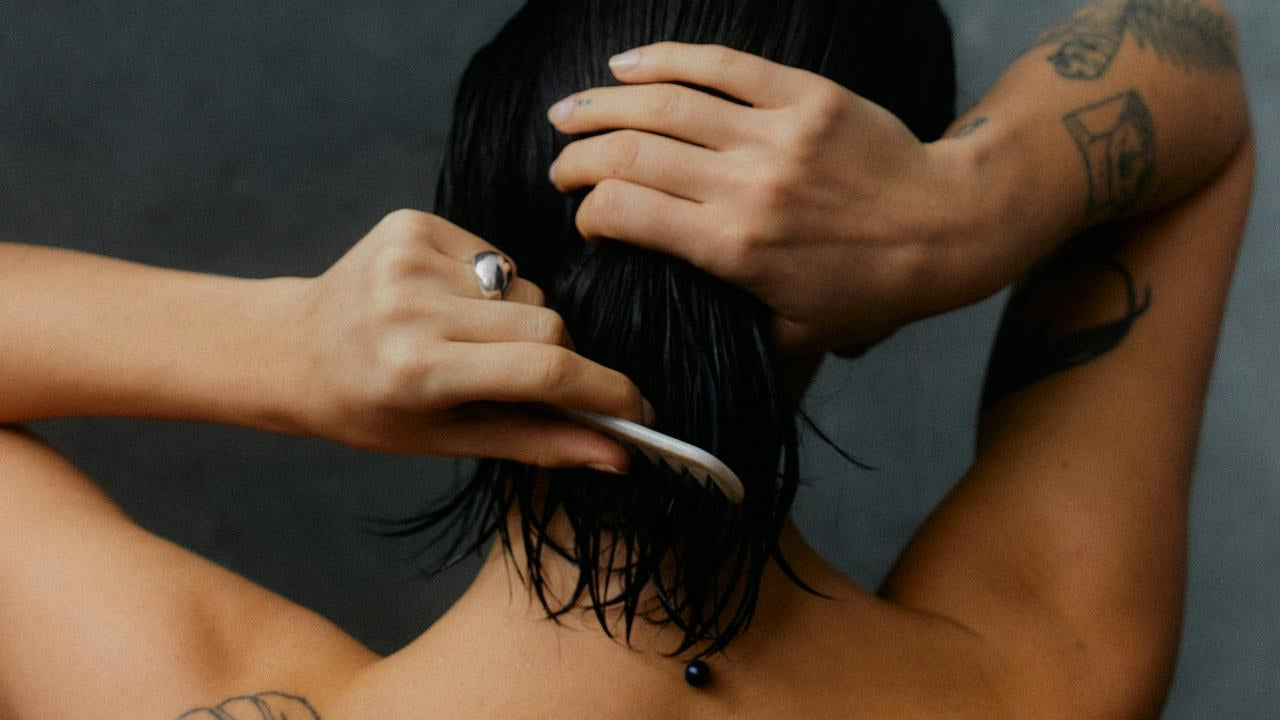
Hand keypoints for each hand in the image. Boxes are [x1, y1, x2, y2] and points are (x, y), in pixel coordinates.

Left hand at [283, 209, 651, 471]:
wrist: (291, 347)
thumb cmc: (368, 408)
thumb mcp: (446, 440)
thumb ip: (537, 443)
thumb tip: (618, 454)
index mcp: (417, 369)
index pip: (543, 369)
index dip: (604, 390)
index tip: (638, 410)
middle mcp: (412, 306)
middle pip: (547, 323)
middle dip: (560, 356)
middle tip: (532, 380)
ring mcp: (410, 256)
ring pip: (526, 289)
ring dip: (520, 321)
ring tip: (471, 341)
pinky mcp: (412, 223)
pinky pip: (497, 257)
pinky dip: (492, 288)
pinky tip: (450, 306)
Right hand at [547, 42, 981, 354]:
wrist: (950, 227)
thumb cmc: (871, 290)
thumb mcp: (795, 336)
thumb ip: (729, 329)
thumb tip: (671, 317)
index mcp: (735, 249)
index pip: (626, 213)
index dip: (590, 212)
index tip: (589, 221)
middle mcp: (746, 185)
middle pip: (631, 153)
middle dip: (579, 159)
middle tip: (560, 168)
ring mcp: (775, 134)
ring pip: (664, 103)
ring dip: (601, 105)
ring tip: (567, 114)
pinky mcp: (803, 96)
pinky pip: (721, 65)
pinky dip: (666, 58)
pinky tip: (626, 64)